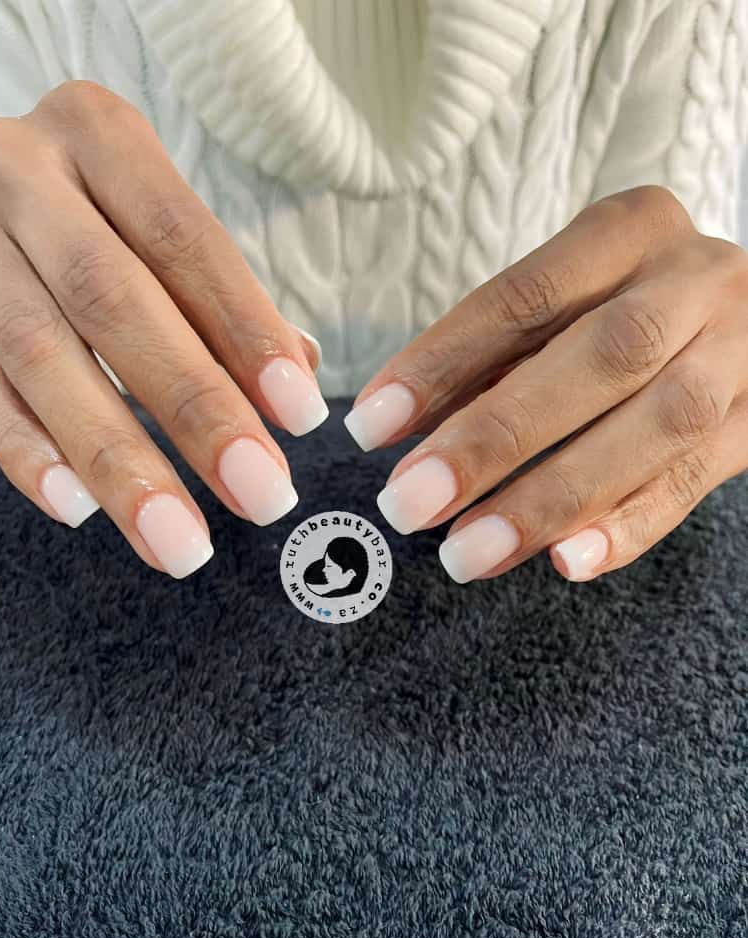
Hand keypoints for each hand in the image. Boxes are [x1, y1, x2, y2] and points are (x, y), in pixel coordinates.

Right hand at [0, 81, 326, 577]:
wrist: (4, 187)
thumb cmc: (114, 216)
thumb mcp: (172, 229)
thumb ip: (229, 302)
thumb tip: (295, 380)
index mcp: (98, 132)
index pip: (183, 239)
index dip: (244, 332)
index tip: (299, 418)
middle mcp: (19, 172)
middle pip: (110, 299)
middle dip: (192, 410)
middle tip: (259, 496)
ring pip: (40, 356)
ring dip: (116, 459)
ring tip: (178, 540)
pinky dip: (28, 454)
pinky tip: (80, 510)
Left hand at [344, 185, 747, 583]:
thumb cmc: (628, 307)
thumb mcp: (565, 304)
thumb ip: (492, 358)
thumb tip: (397, 426)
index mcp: (631, 230)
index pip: (526, 295)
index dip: (442, 362)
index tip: (370, 426)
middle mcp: (697, 282)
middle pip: (600, 357)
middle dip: (495, 437)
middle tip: (410, 502)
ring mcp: (742, 353)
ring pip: (656, 425)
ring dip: (552, 498)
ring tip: (468, 552)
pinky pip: (695, 480)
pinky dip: (629, 525)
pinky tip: (567, 562)